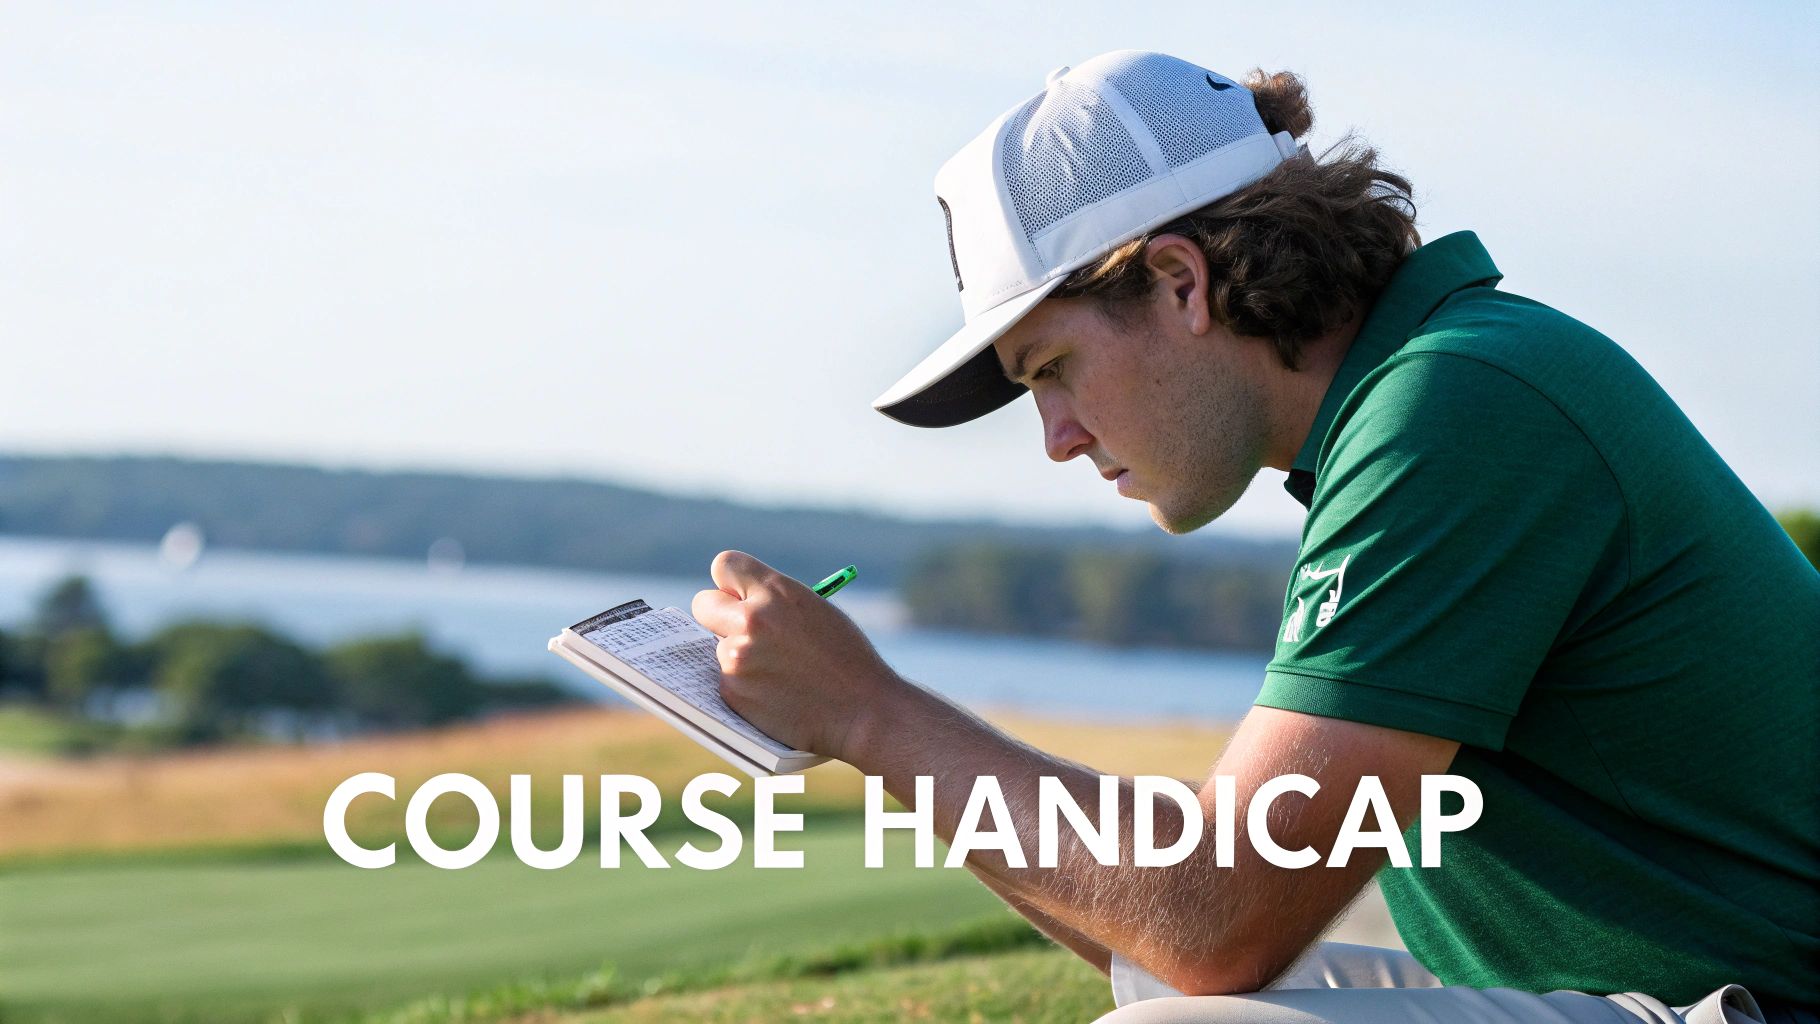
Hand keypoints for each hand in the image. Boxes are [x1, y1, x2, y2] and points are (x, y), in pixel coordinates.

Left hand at [690, 550, 901, 761]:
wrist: (864, 711)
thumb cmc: (848, 660)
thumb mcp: (816, 612)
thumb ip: (775, 603)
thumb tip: (738, 604)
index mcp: (777, 592)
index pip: (725, 566)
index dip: (732, 583)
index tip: (739, 594)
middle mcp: (751, 619)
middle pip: (703, 603)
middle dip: (717, 615)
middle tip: (736, 629)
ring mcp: (737, 656)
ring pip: (717, 646)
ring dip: (738, 656)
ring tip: (778, 673)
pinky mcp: (732, 691)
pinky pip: (725, 680)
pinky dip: (744, 686)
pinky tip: (775, 694)